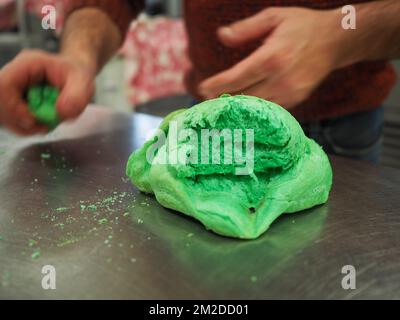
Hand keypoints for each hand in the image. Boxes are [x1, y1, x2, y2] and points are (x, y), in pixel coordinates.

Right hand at [0, 49, 95, 134]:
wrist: (75, 75)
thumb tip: (61, 112)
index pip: (3, 85)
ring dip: (21, 126)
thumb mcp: (84, 81)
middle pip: (0, 102)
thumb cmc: (77, 73)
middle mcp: (15, 75)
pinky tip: (41, 126)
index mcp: (28, 64)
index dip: (12, 107)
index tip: (33, 121)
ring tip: (45, 126)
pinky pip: (10, 119)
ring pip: (3, 113)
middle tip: (42, 127)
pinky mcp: (15, 101)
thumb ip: (77, 96)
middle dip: (18, 120)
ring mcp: (13, 89)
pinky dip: (24, 128)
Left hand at [199, 7, 342, 108]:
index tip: (201, 89)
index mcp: (272, 57)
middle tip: (206, 100)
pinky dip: (253, 110)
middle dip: (222, 100)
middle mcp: (281, 79)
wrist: (336, 40)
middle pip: (243, 97)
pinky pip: (269, 110)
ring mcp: (290, 93)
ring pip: (255, 108)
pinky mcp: (296, 100)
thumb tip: (221, 36)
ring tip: (219, 105)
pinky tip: (241, 108)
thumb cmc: (302, 26)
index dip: (216, 85)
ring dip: (236, 108)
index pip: (237, 78)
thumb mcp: (273, 17)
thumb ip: (245, 28)